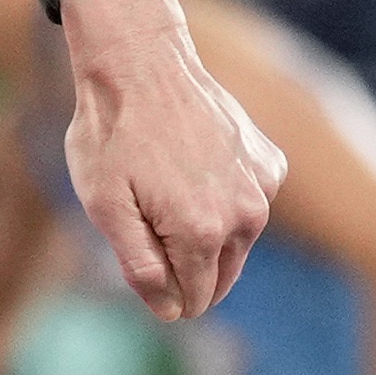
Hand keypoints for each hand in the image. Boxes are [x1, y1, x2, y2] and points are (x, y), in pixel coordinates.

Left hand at [58, 0, 278, 316]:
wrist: (142, 62)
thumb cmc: (112, 135)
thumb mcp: (105, 208)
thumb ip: (139, 266)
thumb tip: (170, 312)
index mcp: (203, 234)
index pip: (192, 301)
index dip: (160, 289)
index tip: (137, 251)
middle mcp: (246, 216)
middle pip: (219, 279)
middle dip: (183, 264)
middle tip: (147, 217)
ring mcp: (263, 187)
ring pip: (236, 245)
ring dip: (205, 232)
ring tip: (168, 188)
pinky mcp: (270, 163)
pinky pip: (249, 205)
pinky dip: (224, 197)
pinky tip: (194, 164)